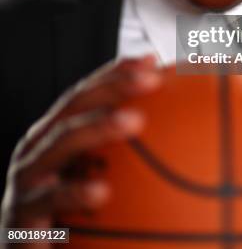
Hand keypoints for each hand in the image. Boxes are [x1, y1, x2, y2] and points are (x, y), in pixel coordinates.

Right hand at [0, 55, 161, 245]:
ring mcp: (26, 180)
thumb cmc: (65, 219)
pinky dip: (75, 193)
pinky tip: (104, 192)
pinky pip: (49, 201)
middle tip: (152, 79)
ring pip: (61, 142)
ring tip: (135, 120)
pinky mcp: (20, 218)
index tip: (151, 60)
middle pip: (76, 104)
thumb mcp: (95, 184)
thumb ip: (127, 159)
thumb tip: (182, 135)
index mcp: (56, 135)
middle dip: (112, 86)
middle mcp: (38, 148)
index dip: (116, 71)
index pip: (88, 93)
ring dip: (98, 126)